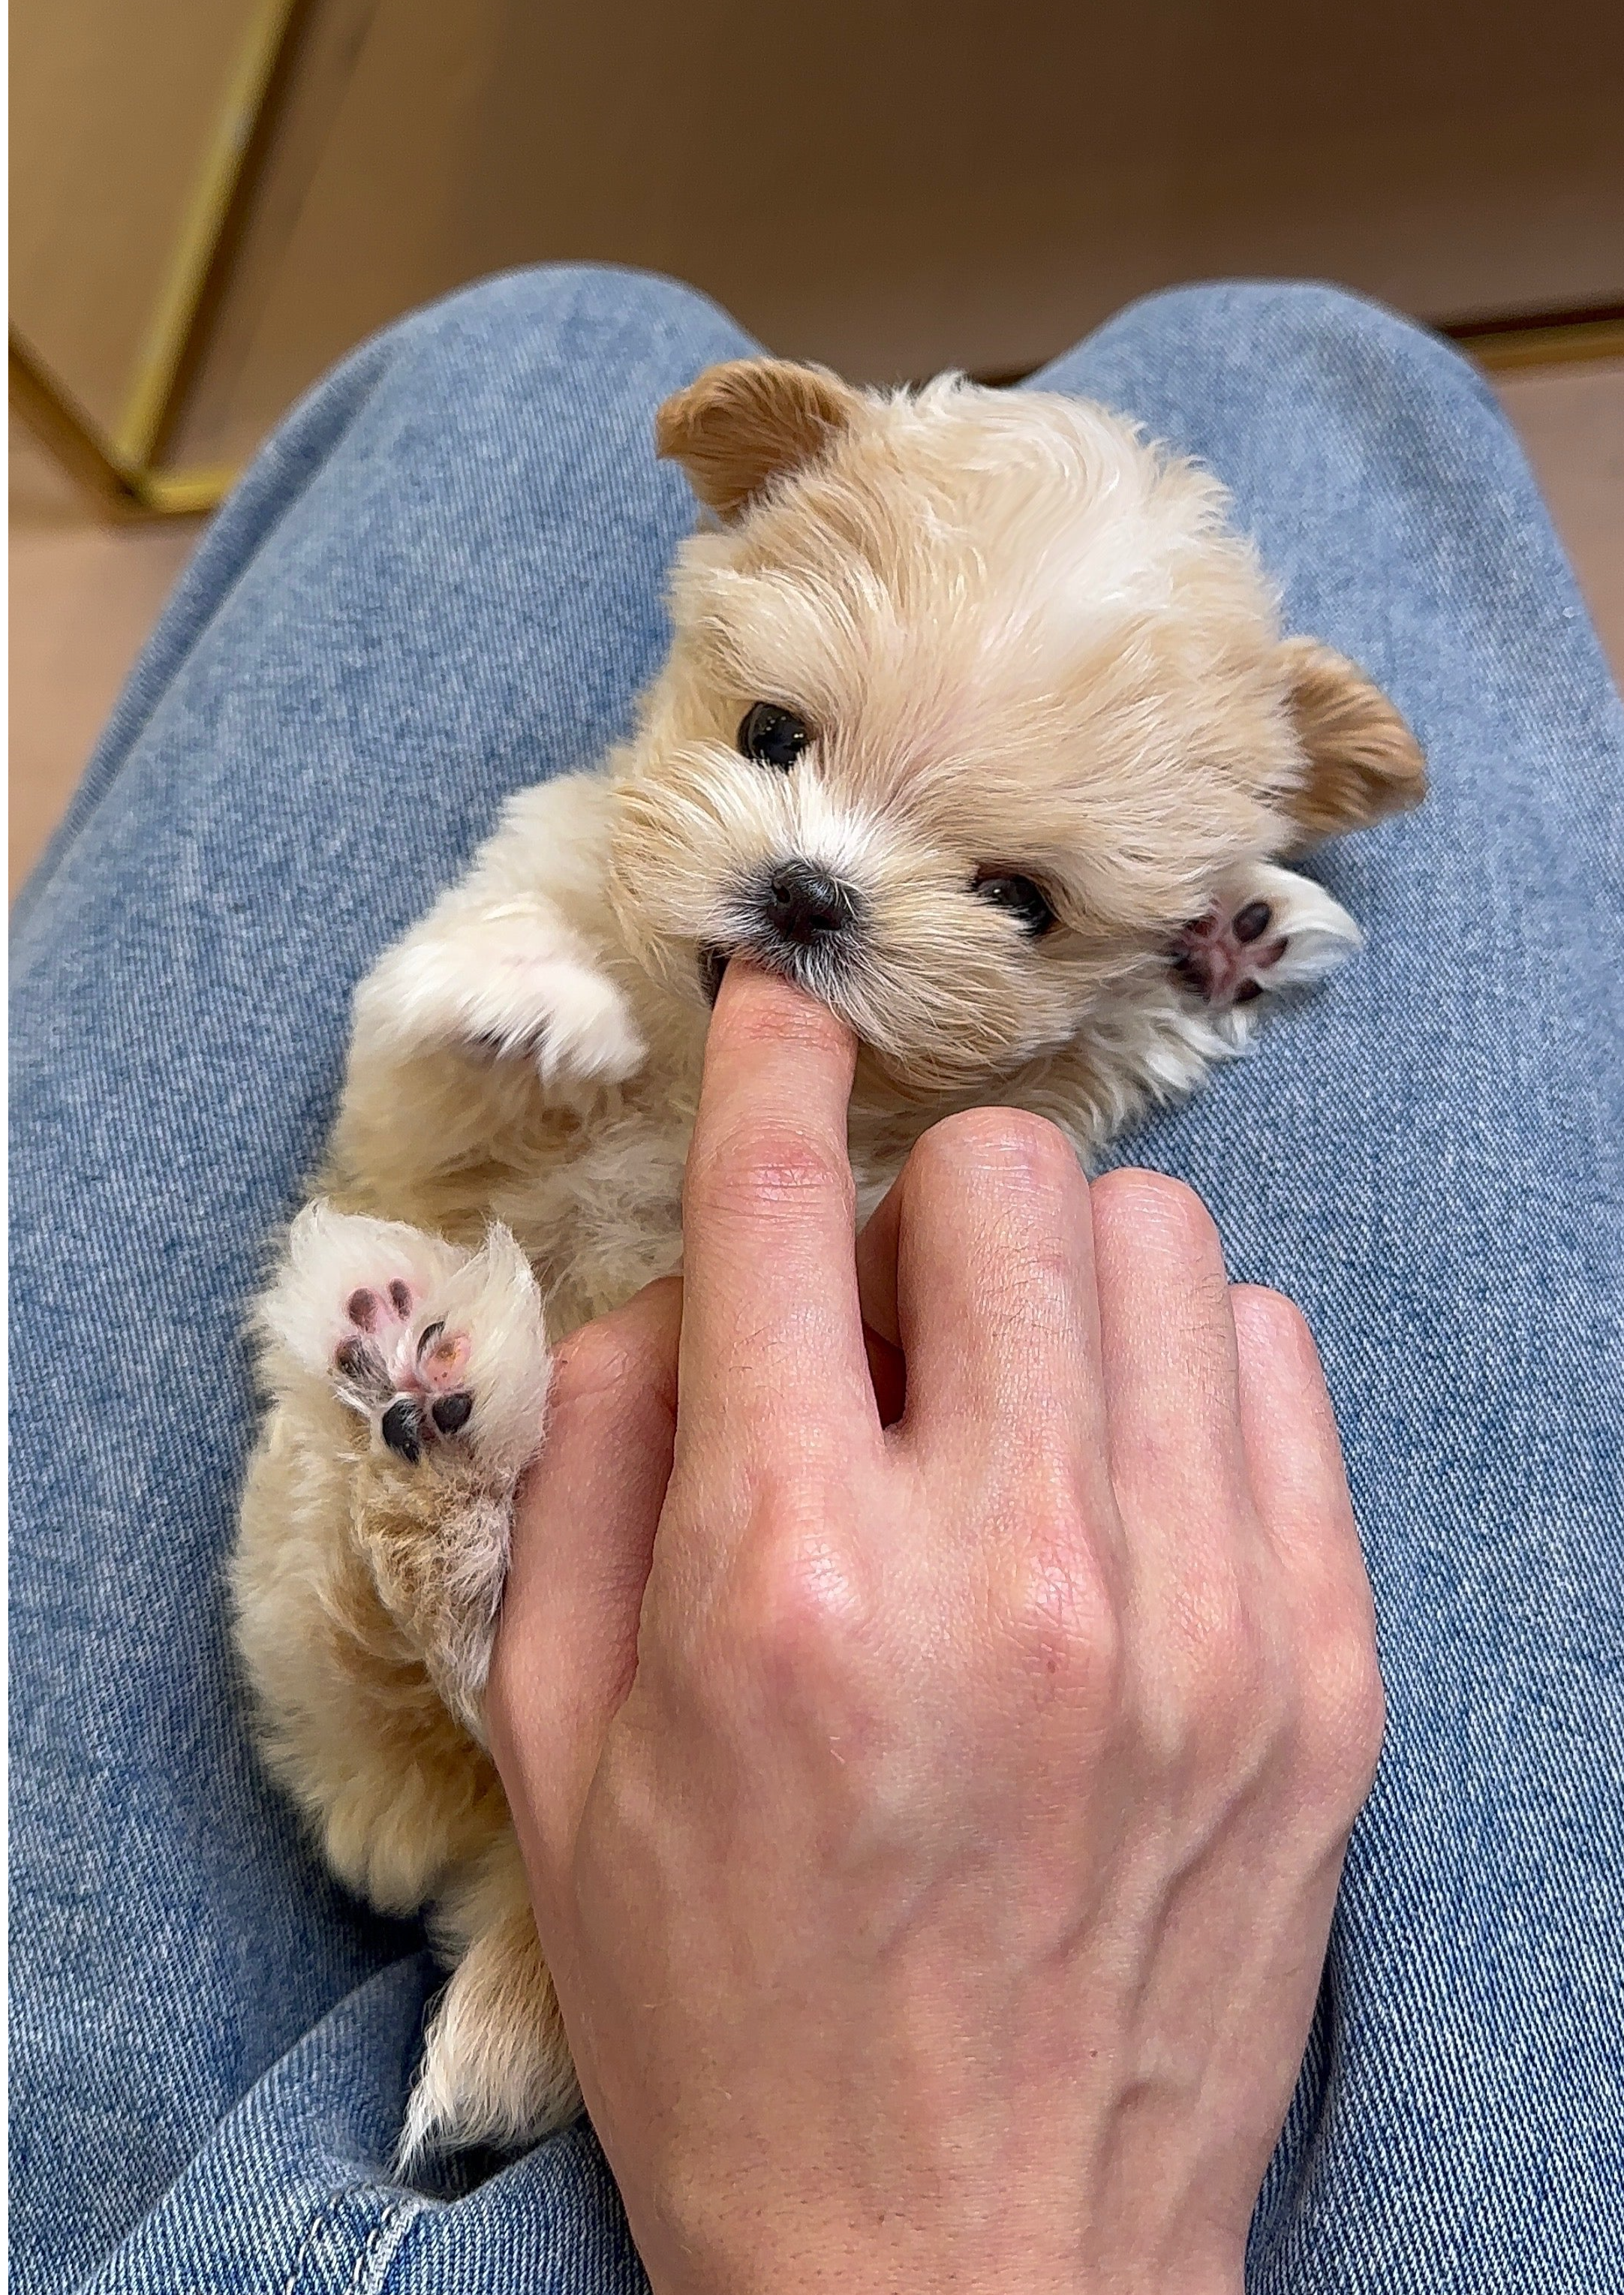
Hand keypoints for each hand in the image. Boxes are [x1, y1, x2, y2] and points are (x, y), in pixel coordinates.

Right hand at [487, 966, 1382, 2294]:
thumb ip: (593, 1467)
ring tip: (1006, 1411)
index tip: (783, 1003)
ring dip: (1056, 1286)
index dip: (775, 1065)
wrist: (965, 2274)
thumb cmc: (728, 2015)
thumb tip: (689, 1284)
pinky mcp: (1323, 1675)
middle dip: (919, 1209)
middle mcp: (1014, 1573)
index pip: (787, 1209)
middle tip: (883, 1331)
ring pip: (1164, 1248)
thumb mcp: (559, 1755)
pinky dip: (1180, 1376)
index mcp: (789, 1584)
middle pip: (1009, 1183)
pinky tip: (1115, 1482)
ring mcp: (1203, 1619)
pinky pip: (1276, 1374)